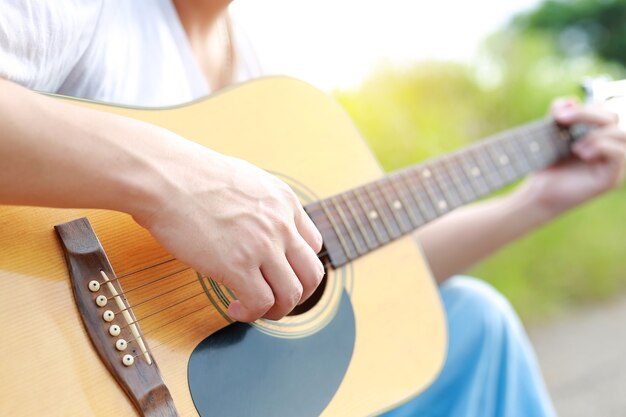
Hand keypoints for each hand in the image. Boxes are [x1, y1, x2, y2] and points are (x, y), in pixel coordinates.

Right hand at [134, 139, 323, 322]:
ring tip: (254, 308)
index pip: (313, 245)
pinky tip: (235, 308)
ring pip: (291, 295)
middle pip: (312, 275)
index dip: (298, 266)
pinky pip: (260, 303)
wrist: (164, 177)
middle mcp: (281, 224)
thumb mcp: (245, 179)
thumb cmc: (190, 175)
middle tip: (277, 300)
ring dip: (276, 310)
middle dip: (298, 295)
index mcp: (284, 201)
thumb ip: (261, 204)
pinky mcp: (237, 265)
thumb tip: (256, 224)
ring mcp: (262, 246)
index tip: (281, 274)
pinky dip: (251, 314)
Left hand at [524, 98, 625, 214]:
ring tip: (574, 146)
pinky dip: (602, 147)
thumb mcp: (551, 134)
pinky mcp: (611, 178)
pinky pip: (621, 154)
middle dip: (588, 115)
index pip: (603, 111)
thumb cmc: (546, 164)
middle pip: (614, 118)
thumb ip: (559, 114)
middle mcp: (610, 147)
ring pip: (623, 134)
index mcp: (598, 135)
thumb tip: (570, 101)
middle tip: (562, 120)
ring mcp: (614, 164)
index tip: (558, 115)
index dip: (584, 108)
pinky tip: (581, 153)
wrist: (538, 192)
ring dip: (597, 133)